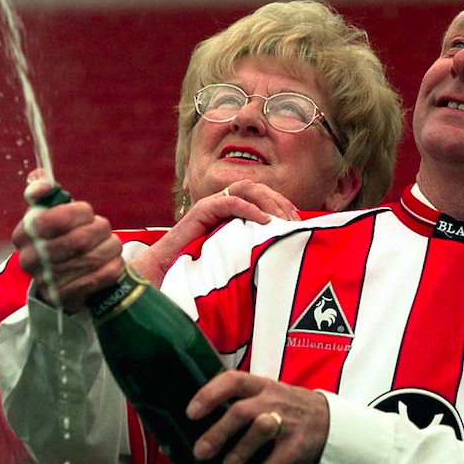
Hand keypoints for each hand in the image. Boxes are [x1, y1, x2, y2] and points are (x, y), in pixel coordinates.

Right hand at [12, 179, 123, 313]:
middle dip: (100, 230)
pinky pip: (100, 277)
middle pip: (79, 239)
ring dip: (111, 247)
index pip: (52, 218)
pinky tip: (114, 262)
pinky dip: (113, 267)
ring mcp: (46, 281)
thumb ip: (44, 193)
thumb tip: (39, 179)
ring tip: (113, 245)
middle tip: (105, 229)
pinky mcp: (65, 299)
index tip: (87, 213)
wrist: (61, 284)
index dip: (79, 212)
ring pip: (92, 258)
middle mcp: (30, 258)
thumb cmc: (60, 241)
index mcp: (24, 233)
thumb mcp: (49, 214)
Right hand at [131, 180, 299, 286]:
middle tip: (294, 221)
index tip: (298, 223)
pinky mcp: (201, 212)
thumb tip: (283, 262)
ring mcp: (212, 205)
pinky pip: (229, 201)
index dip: (282, 206)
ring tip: (282, 219)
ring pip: (246, 189)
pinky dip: (249, 208)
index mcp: (234, 213)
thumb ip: (253, 252)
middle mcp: (224, 205)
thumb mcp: (236, 258)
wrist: (165, 275)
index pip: (264, 198)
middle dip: (280, 202)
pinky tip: (264, 221)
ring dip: (268, 200)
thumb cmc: (200, 270)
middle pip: (258, 189)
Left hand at [185, 371, 328, 463]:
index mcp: (260, 385)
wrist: (327, 420)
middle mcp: (272, 400)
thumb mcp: (265, 394)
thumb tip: (195, 424)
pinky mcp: (298, 444)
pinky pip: (276, 461)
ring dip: (240, 451)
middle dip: (218, 433)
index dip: (209, 394)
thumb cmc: (284, 409)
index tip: (191, 413)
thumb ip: (239, 402)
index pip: (232, 381)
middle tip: (201, 451)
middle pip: (241, 412)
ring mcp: (287, 421)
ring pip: (260, 431)